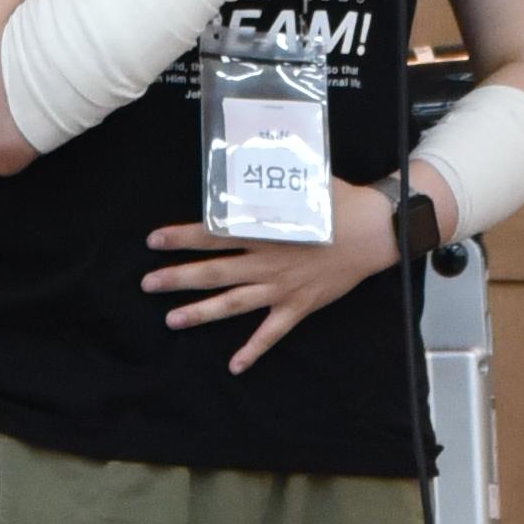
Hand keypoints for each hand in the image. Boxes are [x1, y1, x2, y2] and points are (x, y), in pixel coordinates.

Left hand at [146, 173, 398, 365]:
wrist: (376, 232)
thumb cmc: (340, 203)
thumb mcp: (303, 183)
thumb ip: (273, 179)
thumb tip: (250, 157)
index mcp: (265, 230)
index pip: (214, 234)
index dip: (181, 238)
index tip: (153, 241)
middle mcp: (267, 262)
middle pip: (214, 272)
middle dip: (177, 278)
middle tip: (147, 284)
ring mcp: (281, 288)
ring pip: (233, 303)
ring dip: (201, 312)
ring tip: (172, 320)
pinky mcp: (298, 306)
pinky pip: (271, 333)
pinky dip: (253, 350)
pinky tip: (234, 366)